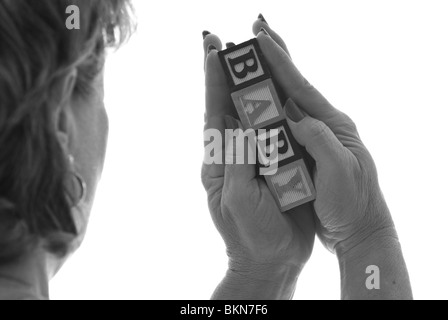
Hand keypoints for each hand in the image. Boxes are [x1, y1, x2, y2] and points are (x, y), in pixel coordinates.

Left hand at [201, 22, 314, 298]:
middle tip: (227, 39)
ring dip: (252, 83)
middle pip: (230, 105)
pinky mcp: (274, 163)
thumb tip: (243, 121)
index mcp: (219, 161)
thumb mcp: (236, 197)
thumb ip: (239, 160)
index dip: (212, 80)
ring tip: (252, 52)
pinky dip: (274, 106)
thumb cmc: (250, 235)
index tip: (211, 49)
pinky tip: (278, 89)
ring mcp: (254, 157)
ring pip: (252, 113)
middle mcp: (234, 153)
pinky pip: (273, 130)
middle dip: (228, 72)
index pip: (214, 112)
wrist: (271, 259)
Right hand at [253, 24, 395, 256]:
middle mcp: (323, 124)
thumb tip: (292, 114)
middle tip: (256, 29)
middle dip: (274, 56)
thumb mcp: (341, 172)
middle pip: (293, 84)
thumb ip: (319, 139)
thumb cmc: (353, 205)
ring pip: (284, 100)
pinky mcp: (304, 151)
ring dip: (267, 77)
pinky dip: (266, 105)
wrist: (359, 230)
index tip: (260, 38)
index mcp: (333, 125)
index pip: (301, 86)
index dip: (280, 61)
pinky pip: (280, 123)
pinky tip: (256, 98)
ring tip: (250, 57)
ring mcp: (313, 136)